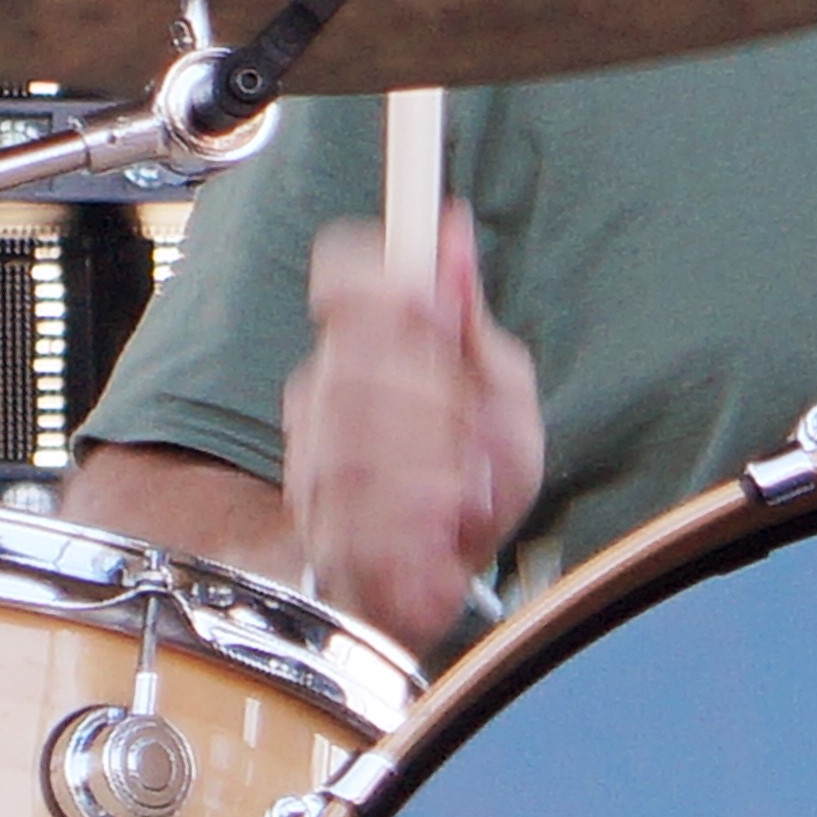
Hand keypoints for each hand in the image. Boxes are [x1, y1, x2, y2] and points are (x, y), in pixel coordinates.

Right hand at [279, 200, 542, 644]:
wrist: (431, 587)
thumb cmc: (467, 485)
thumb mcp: (501, 393)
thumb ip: (473, 316)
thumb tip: (453, 230)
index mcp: (361, 349)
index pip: (342, 277)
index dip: (383, 279)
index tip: (426, 302)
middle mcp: (324, 397)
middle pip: (358, 355)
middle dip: (432, 391)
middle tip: (466, 423)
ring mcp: (315, 461)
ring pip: (363, 435)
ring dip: (435, 461)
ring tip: (463, 484)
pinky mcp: (321, 527)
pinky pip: (369, 506)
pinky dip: (426, 513)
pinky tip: (445, 518)